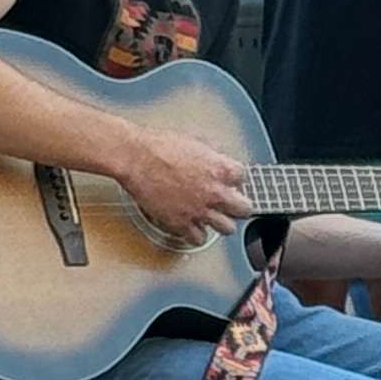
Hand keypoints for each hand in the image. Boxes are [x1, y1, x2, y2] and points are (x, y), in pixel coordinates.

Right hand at [112, 123, 251, 247]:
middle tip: (231, 204)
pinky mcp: (181, 224)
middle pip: (244, 209)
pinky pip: (199, 239)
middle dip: (239, 206)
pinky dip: (197, 234)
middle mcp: (214, 192)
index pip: (244, 177)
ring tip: (214, 218)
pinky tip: (193, 227)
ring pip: (227, 228)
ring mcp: (199, 211)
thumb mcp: (194, 141)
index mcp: (220, 169)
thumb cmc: (159, 146)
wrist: (136, 158)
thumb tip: (217, 156)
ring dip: (222, 222)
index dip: (236, 179)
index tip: (231, 181)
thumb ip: (211, 153)